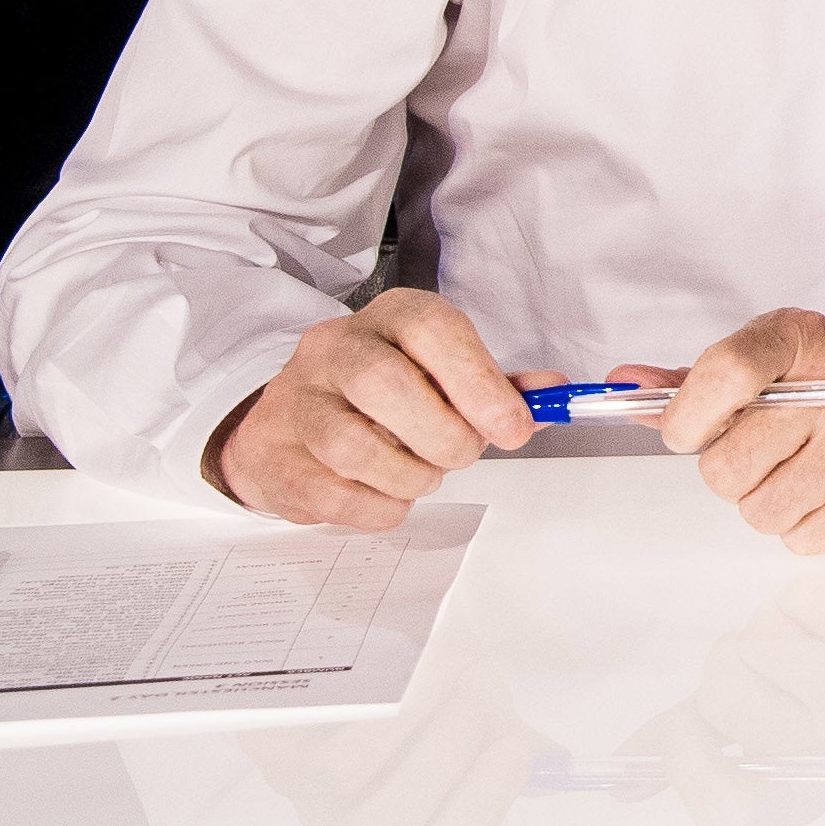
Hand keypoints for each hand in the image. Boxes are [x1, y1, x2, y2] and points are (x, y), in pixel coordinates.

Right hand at [202, 290, 537, 528]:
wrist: (291, 420)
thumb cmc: (383, 396)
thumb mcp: (443, 374)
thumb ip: (498, 386)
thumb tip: (551, 392)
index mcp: (390, 317)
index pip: (433, 330)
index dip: (478, 382)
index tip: (512, 427)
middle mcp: (334, 349)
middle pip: (386, 385)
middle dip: (443, 435)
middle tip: (462, 454)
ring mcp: (294, 401)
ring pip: (354, 446)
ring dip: (410, 476)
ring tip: (423, 473)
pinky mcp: (273, 457)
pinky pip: (333, 495)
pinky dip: (378, 507)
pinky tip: (388, 494)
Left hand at [652, 311, 824, 555]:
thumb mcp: (774, 365)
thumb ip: (696, 381)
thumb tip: (625, 386)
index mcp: (802, 338)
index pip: (726, 372)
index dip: (687, 416)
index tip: (685, 432)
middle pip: (728, 463)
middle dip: (733, 473)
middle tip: (769, 453)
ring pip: (759, 510)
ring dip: (770, 503)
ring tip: (805, 473)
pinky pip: (801, 536)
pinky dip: (806, 527)